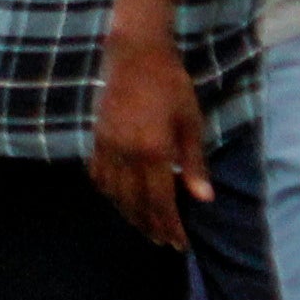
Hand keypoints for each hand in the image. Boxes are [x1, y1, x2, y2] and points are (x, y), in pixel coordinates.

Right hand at [86, 26, 211, 249]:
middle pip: (136, 203)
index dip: (170, 226)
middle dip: (151, 226)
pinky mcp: (96, 138)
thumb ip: (194, 163)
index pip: (161, 202)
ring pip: (115, 193)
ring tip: (144, 227)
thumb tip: (203, 198)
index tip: (180, 244)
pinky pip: (99, 175)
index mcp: (154, 151)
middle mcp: (127, 154)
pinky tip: (118, 198)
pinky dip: (108, 193)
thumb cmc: (171, 85)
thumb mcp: (191, 123)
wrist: (135, 55)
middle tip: (163, 243)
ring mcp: (108, 147)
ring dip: (129, 214)